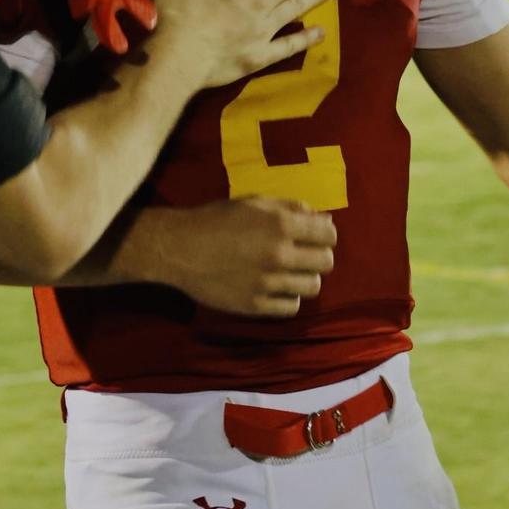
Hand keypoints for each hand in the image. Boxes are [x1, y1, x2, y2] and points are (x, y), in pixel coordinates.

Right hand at [149, 197, 336, 316]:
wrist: (179, 248)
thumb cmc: (215, 218)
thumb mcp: (252, 202)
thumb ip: (288, 207)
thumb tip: (320, 217)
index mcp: (280, 224)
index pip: (328, 234)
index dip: (324, 233)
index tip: (315, 235)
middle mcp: (280, 254)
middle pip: (326, 262)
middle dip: (318, 254)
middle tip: (303, 253)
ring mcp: (269, 283)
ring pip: (312, 286)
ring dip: (304, 277)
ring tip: (288, 271)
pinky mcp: (257, 305)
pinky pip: (291, 306)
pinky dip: (288, 296)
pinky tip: (275, 287)